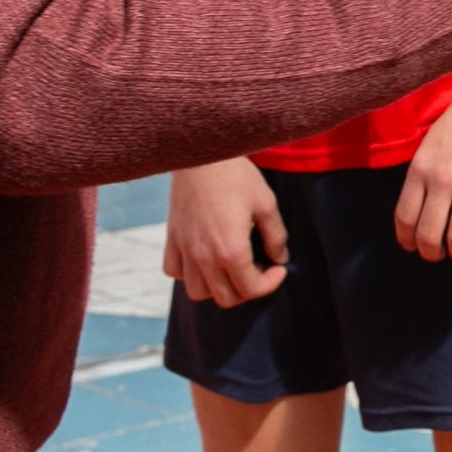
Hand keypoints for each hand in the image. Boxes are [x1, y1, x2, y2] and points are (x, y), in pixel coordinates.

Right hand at [162, 158, 287, 307]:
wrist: (200, 153)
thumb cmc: (236, 175)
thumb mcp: (266, 203)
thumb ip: (276, 236)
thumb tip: (280, 258)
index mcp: (230, 250)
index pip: (251, 289)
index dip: (270, 284)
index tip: (278, 269)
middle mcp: (203, 257)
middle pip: (226, 298)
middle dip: (247, 290)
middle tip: (258, 269)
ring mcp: (184, 249)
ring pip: (197, 292)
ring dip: (218, 287)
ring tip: (232, 268)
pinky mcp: (171, 238)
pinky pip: (174, 271)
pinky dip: (189, 274)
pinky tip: (205, 259)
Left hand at [395, 74, 451, 261]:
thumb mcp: (431, 141)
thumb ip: (423, 173)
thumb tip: (418, 207)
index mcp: (421, 168)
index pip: (404, 217)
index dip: (406, 239)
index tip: (412, 246)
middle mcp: (442, 180)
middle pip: (429, 235)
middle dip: (431, 253)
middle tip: (438, 255)